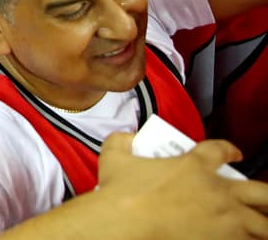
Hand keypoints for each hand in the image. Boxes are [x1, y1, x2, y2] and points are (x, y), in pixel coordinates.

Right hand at [97, 133, 267, 238]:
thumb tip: (128, 137)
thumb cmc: (120, 193)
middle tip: (262, 199)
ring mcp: (224, 220)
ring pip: (263, 224)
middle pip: (261, 191)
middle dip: (265, 196)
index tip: (234, 155)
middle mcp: (217, 191)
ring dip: (261, 224)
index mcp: (193, 165)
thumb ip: (122, 140)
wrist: (124, 222)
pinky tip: (243, 238)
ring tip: (260, 225)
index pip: (220, 150)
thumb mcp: (114, 156)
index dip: (230, 151)